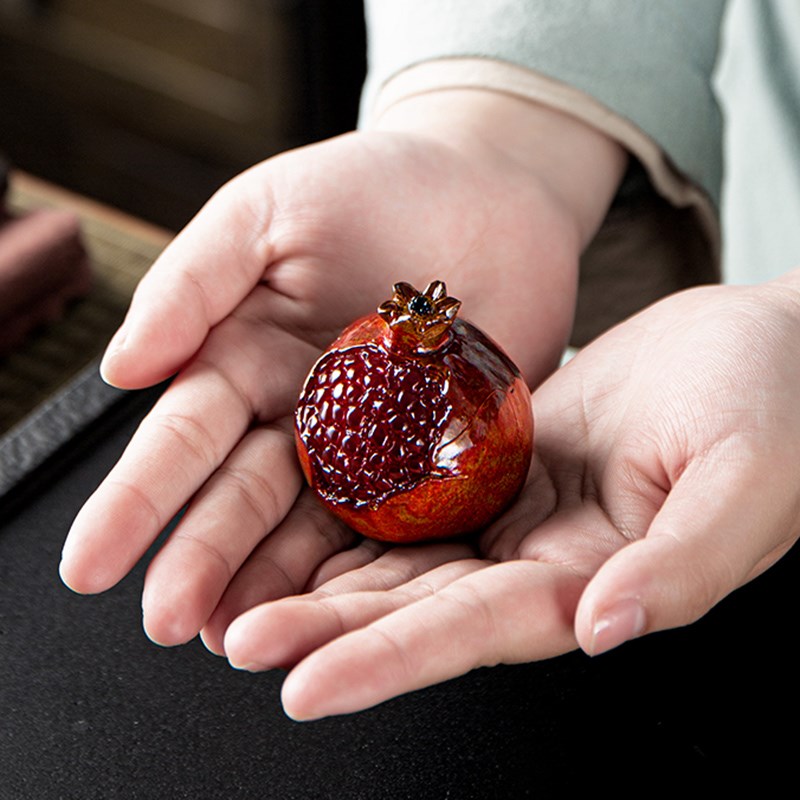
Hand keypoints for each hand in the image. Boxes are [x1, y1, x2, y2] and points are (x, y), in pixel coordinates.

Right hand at [59, 92, 624, 654]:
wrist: (489, 192)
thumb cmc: (373, 186)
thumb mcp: (268, 212)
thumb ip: (194, 282)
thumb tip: (120, 369)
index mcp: (245, 357)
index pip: (183, 438)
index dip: (136, 501)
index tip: (89, 564)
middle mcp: (300, 412)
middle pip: (243, 495)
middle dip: (202, 557)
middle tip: (169, 622)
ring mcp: (370, 441)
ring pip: (314, 523)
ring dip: (276, 581)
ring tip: (238, 638)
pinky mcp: (438, 453)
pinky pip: (403, 513)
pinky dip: (373, 563)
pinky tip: (345, 609)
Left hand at [219, 277, 799, 719]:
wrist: (761, 344)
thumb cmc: (774, 408)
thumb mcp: (743, 486)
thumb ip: (679, 568)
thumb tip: (605, 630)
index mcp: (591, 579)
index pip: (474, 632)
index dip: (388, 662)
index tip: (302, 686)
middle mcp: (540, 555)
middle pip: (416, 603)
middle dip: (326, 627)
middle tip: (237, 640)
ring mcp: (516, 505)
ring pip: (405, 550)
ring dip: (324, 573)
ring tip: (240, 592)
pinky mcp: (502, 453)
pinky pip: (421, 482)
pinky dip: (359, 499)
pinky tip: (298, 508)